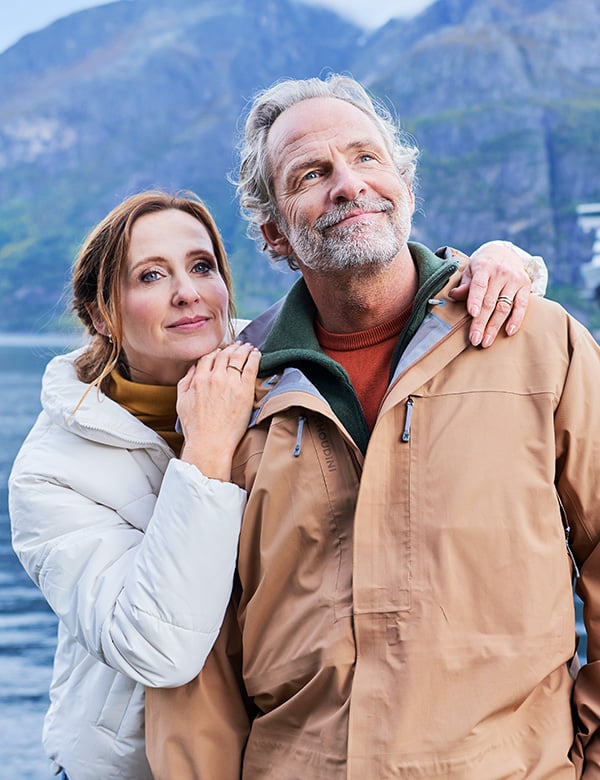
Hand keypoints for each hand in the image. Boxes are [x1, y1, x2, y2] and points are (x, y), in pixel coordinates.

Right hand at [177, 342, 260, 479]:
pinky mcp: (244, 390)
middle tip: (238, 346)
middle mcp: (214, 377)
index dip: (216, 352)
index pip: (208, 357)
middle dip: (231, 348)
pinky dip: (254, 357)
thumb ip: (185, 382)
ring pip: (238, 358)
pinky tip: (256, 354)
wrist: (209, 442)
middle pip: (224, 355)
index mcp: (199, 379)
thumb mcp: (181, 402)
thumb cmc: (195, 428)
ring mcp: (230, 382)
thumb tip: (193, 369)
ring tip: (248, 347)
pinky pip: (251, 367)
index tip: (221, 352)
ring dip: (243, 349)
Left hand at [448, 241, 532, 347]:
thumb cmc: (482, 266)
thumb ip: (464, 285)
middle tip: (475, 340)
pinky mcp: (525, 286)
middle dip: (481, 323)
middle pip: (490, 302)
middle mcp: (501, 273)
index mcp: (483, 267)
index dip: (475, 299)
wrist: (505, 252)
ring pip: (504, 307)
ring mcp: (515, 280)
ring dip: (495, 326)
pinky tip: (508, 332)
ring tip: (486, 341)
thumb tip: (453, 295)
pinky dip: (516, 320)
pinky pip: (521, 306)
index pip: (479, 285)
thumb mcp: (470, 270)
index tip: (473, 314)